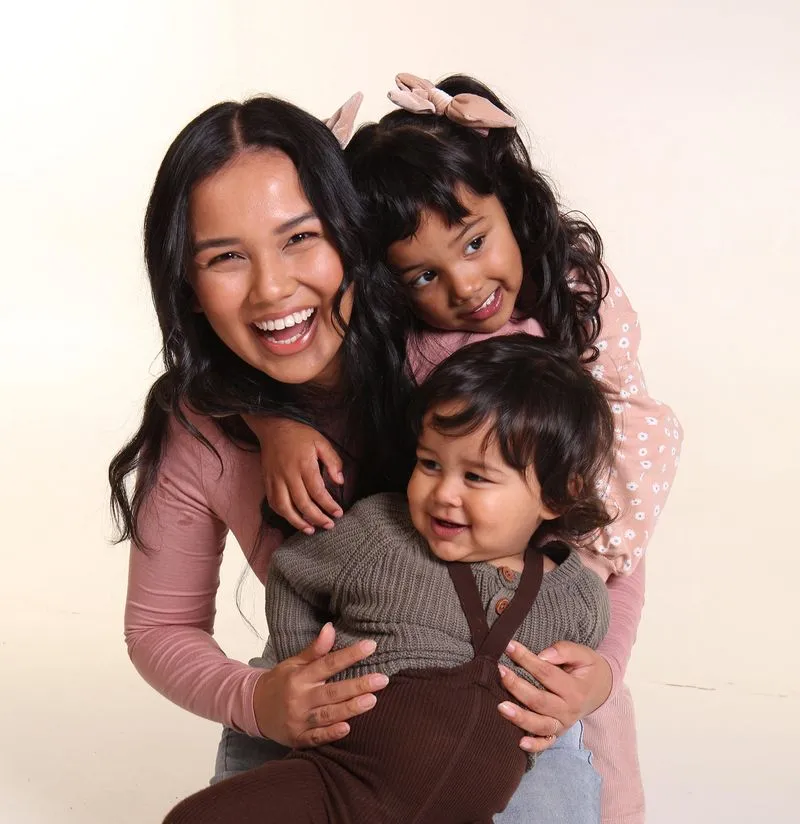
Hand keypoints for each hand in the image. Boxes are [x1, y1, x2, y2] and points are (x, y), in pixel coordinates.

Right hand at [245, 416, 343, 533]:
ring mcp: (275, 479)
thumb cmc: (300, 434)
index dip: (328, 505)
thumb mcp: (321, 442)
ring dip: (298, 521)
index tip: (338, 513)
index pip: (317, 491)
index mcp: (304, 464)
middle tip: (329, 525)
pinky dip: (283, 514)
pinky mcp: (267, 481)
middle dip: (317, 518)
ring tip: (310, 530)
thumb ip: (333, 462)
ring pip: (284, 507)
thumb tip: (340, 481)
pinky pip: (273, 503)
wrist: (273, 427)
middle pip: (302, 503)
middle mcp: (288, 474)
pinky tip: (293, 519)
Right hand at [252, 623, 388, 747]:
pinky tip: (347, 729)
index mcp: (300, 677)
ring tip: (372, 700)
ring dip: (350, 708)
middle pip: (332, 691)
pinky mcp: (297, 738)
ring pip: (327, 715)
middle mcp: (299, 698)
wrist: (254, 709)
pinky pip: (315, 738)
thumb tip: (331, 627)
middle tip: (382, 679)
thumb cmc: (281, 682)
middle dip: (358, 685)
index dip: (350, 654)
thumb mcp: (294, 662)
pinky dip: (330, 734)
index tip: (371, 646)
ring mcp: (298, 720)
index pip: (328, 664)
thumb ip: (315, 649)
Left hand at [497, 640, 611, 753]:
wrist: (601, 690)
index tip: (509, 647)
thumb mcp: (584, 654)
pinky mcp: (557, 733)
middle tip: (500, 671)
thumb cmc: (588, 669)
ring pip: (539, 724)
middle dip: (517, 686)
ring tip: (500, 707)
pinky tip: (520, 743)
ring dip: (519, 717)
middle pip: (539, 700)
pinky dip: (534, 745)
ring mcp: (563, 725)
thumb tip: (542, 655)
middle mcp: (569, 711)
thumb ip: (564, 651)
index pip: (546, 673)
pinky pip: (545, 743)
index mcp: (575, 690)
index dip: (526, 659)